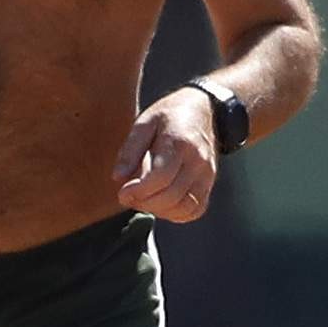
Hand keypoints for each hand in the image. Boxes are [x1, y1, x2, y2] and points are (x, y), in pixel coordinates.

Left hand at [113, 89, 216, 222]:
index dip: (139, 191)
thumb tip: (118, 178)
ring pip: (185, 207)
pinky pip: (195, 210)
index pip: (160, 177)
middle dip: (144, 203)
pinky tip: (161, 204)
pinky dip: (176, 214)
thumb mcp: (144, 122)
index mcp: (180, 143)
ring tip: (143, 200)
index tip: (122, 193)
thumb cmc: (169, 116)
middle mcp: (198, 161)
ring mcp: (207, 175)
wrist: (204, 112)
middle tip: (128, 197)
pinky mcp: (209, 184)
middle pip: (171, 195)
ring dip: (159, 211)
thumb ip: (130, 150)